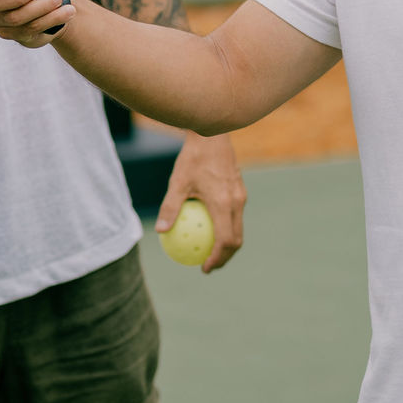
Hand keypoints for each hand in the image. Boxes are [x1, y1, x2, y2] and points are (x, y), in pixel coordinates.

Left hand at [157, 134, 244, 271]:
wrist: (212, 135)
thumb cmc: (192, 158)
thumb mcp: (177, 182)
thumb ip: (170, 207)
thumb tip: (161, 231)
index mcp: (223, 203)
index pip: (225, 241)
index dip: (217, 258)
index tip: (204, 268)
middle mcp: (236, 202)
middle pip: (237, 239)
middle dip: (224, 257)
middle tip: (207, 265)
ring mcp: (240, 196)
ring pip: (238, 228)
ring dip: (227, 244)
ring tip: (209, 251)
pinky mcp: (239, 191)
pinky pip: (235, 216)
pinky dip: (226, 228)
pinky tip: (208, 228)